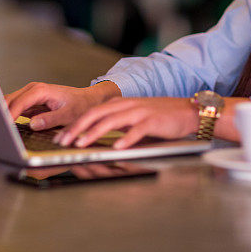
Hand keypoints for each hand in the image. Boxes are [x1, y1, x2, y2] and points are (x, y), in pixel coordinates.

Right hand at [4, 81, 120, 129]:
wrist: (88, 100)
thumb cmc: (81, 106)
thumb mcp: (69, 115)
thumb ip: (51, 119)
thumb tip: (33, 124)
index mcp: (41, 90)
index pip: (19, 102)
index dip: (9, 114)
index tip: (1, 126)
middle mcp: (32, 90)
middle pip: (8, 101)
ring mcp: (29, 95)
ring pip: (8, 103)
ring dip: (1, 114)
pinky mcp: (29, 102)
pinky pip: (14, 108)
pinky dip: (7, 116)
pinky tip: (2, 127)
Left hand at [54, 97, 197, 149]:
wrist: (188, 111)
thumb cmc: (161, 116)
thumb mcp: (135, 115)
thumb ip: (117, 121)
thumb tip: (95, 134)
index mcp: (121, 104)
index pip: (92, 112)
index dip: (75, 124)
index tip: (61, 136)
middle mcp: (128, 105)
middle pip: (96, 114)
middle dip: (77, 128)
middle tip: (63, 142)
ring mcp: (140, 112)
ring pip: (112, 120)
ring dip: (94, 133)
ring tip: (82, 145)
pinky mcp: (153, 121)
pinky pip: (137, 130)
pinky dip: (126, 138)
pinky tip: (117, 147)